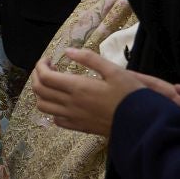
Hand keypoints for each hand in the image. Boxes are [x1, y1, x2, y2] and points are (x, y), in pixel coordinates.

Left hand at [31, 48, 148, 136]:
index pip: (45, 77)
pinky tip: (62, 102)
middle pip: (39, 91)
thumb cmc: (131, 95)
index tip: (48, 59)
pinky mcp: (80, 127)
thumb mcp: (115, 71)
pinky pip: (56, 120)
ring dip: (41, 93)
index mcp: (78, 88)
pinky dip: (52, 110)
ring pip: (43, 107)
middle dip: (37, 76)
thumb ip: (90, 59)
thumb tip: (68, 51)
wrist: (142, 124)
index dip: (41, 66)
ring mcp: (73, 117)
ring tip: (51, 84)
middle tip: (46, 68)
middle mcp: (70, 104)